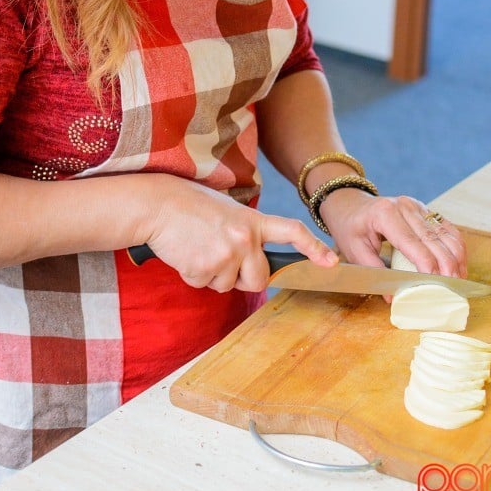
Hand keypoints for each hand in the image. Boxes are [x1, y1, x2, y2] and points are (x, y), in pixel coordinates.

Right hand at [140, 175, 337, 292]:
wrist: (158, 205)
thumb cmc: (191, 207)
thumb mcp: (228, 212)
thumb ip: (247, 233)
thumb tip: (253, 262)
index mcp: (253, 220)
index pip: (292, 232)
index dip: (313, 248)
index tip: (331, 263)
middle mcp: (245, 238)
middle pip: (260, 280)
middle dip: (242, 278)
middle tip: (220, 256)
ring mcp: (226, 254)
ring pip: (228, 286)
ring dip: (212, 274)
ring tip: (198, 247)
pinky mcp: (205, 268)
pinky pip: (204, 286)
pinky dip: (193, 275)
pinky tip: (186, 253)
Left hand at [320, 188, 466, 278]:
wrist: (351, 205)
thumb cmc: (351, 227)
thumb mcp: (354, 249)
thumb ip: (374, 271)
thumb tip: (392, 297)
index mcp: (385, 214)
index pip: (412, 241)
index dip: (427, 263)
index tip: (437, 283)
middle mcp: (405, 207)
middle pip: (433, 238)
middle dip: (447, 264)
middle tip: (453, 288)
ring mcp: (417, 206)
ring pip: (445, 232)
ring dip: (456, 257)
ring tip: (459, 280)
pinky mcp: (425, 210)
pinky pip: (447, 228)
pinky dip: (456, 247)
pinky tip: (459, 264)